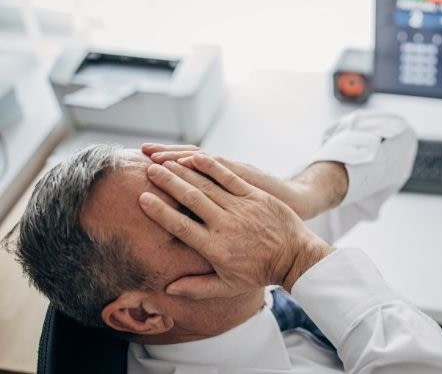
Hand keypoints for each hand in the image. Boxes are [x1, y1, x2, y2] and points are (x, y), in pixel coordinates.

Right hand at [138, 154, 333, 297]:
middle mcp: (226, 225)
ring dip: (184, 171)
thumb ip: (196, 288)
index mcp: (216, 248)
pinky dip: (211, 166)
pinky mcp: (255, 196)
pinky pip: (230, 177)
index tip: (142, 199)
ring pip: (207, 185)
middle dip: (168, 183)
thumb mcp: (228, 286)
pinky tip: (195, 157)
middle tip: (148, 171)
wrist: (295, 257)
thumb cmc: (260, 272)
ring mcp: (241, 208)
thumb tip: (167, 289)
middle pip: (191, 199)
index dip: (160, 212)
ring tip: (164, 162)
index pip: (181, 227)